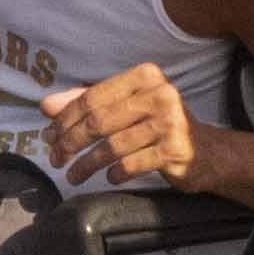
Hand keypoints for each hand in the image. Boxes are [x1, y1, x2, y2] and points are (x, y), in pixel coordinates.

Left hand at [34, 63, 192, 192]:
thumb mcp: (127, 107)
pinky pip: (131, 165)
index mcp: (144, 76)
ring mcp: (169, 122)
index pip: (92, 97)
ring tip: (74, 175)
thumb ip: (88, 103)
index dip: (64, 119)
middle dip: (70, 143)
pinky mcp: (174, 150)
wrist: (207, 151)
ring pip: (111, 146)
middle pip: (98, 121)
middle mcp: (159, 94)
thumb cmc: (160, 126)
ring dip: (86, 165)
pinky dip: (115, 174)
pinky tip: (110, 177)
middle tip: (56, 158)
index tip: (49, 136)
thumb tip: (46, 106)